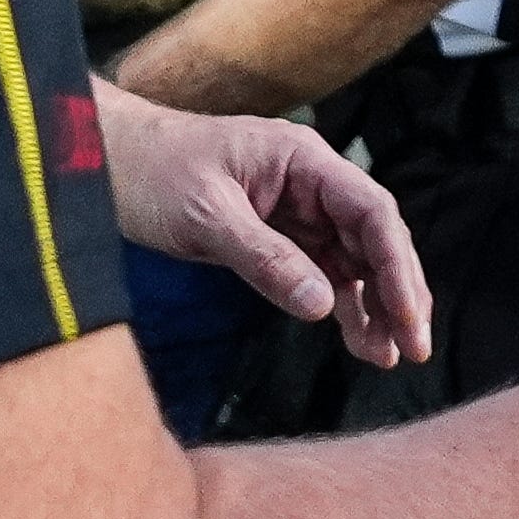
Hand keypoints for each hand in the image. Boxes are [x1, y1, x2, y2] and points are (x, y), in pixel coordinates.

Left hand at [93, 90, 431, 367]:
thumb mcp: (206, 216)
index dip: (397, 264)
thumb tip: (323, 306)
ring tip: (388, 357)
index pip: (371, 211)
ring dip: (374, 307)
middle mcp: (309, 184)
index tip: (408, 315)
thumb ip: (265, 259)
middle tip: (412, 347)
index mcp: (303, 161)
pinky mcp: (276, 238)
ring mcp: (296, 212)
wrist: (106, 163)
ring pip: (353, 261)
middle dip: (397, 292)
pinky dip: (341, 307)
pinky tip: (359, 341)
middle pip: (373, 239)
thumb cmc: (151, 172)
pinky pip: (322, 273)